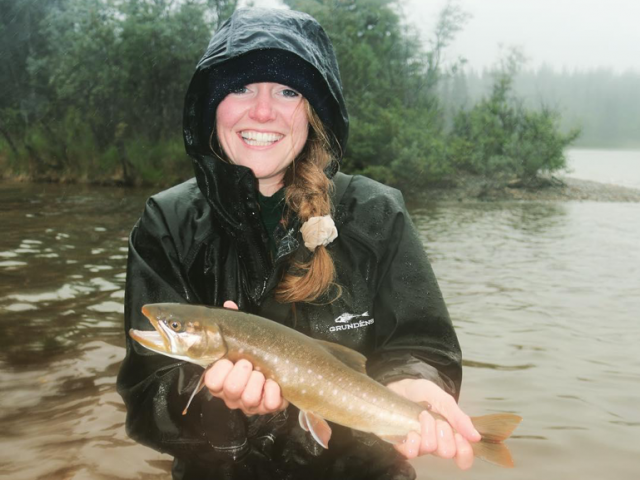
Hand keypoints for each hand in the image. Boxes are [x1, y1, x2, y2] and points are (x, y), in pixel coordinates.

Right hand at [203, 301, 288, 415]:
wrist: (279, 366)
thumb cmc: (254, 354)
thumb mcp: (242, 338)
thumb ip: (233, 324)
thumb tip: (229, 305)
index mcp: (221, 378)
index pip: (211, 381)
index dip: (220, 370)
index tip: (230, 359)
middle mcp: (231, 395)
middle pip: (230, 390)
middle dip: (242, 373)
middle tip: (249, 363)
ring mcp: (248, 404)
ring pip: (248, 400)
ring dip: (258, 382)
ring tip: (262, 373)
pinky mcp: (266, 408)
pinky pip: (269, 405)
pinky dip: (273, 393)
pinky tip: (274, 383)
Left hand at [386, 378, 480, 469]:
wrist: (403, 387)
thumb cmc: (425, 394)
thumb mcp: (445, 401)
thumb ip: (459, 418)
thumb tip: (476, 437)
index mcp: (451, 436)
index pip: (464, 458)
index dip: (463, 450)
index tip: (458, 435)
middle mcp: (437, 444)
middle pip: (447, 452)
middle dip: (443, 431)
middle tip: (437, 418)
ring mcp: (421, 446)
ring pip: (429, 448)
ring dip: (427, 428)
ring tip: (423, 415)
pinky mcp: (405, 445)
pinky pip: (410, 452)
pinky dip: (412, 440)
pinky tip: (411, 430)